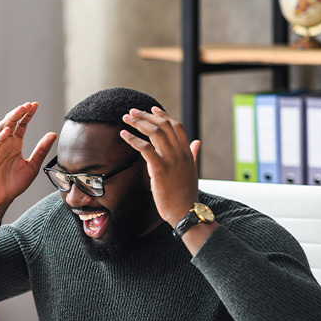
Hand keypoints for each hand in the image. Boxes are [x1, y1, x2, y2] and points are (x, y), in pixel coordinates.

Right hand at [0, 102, 56, 208]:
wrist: (1, 198)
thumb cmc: (14, 183)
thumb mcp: (33, 166)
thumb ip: (41, 150)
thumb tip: (53, 134)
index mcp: (15, 145)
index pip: (21, 125)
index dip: (27, 115)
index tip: (35, 105)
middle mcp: (6, 144)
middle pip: (11, 123)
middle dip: (19, 113)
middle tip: (28, 105)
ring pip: (2, 129)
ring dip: (10, 119)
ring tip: (19, 111)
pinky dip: (0, 137)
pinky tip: (8, 131)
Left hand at [120, 106, 200, 226]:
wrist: (186, 212)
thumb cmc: (186, 195)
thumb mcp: (192, 171)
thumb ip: (193, 155)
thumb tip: (197, 142)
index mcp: (187, 152)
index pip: (176, 126)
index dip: (164, 116)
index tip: (152, 109)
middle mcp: (180, 152)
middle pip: (163, 125)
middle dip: (146, 116)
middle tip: (132, 112)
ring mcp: (170, 159)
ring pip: (154, 132)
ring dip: (138, 123)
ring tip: (126, 119)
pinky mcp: (159, 168)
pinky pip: (145, 148)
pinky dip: (133, 139)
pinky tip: (123, 134)